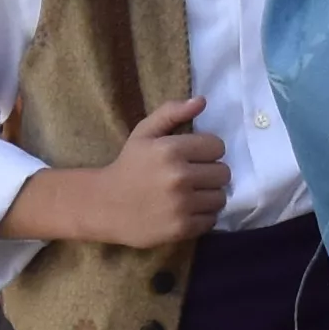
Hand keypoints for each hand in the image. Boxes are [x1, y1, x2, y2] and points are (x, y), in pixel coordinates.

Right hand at [39, 94, 229, 249]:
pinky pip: (211, 219)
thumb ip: (171, 113)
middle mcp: (180, 176)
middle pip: (223, 173)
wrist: (105, 205)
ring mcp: (182, 204)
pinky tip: (185, 211)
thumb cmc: (128, 166)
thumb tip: (202, 101)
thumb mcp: (144, 133)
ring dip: (208, 196)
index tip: (194, 157)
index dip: (207, 151)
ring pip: (220, 197)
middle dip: (210, 174)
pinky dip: (202, 216)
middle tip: (193, 177)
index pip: (217, 146)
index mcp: (171, 149)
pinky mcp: (182, 228)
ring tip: (190, 195)